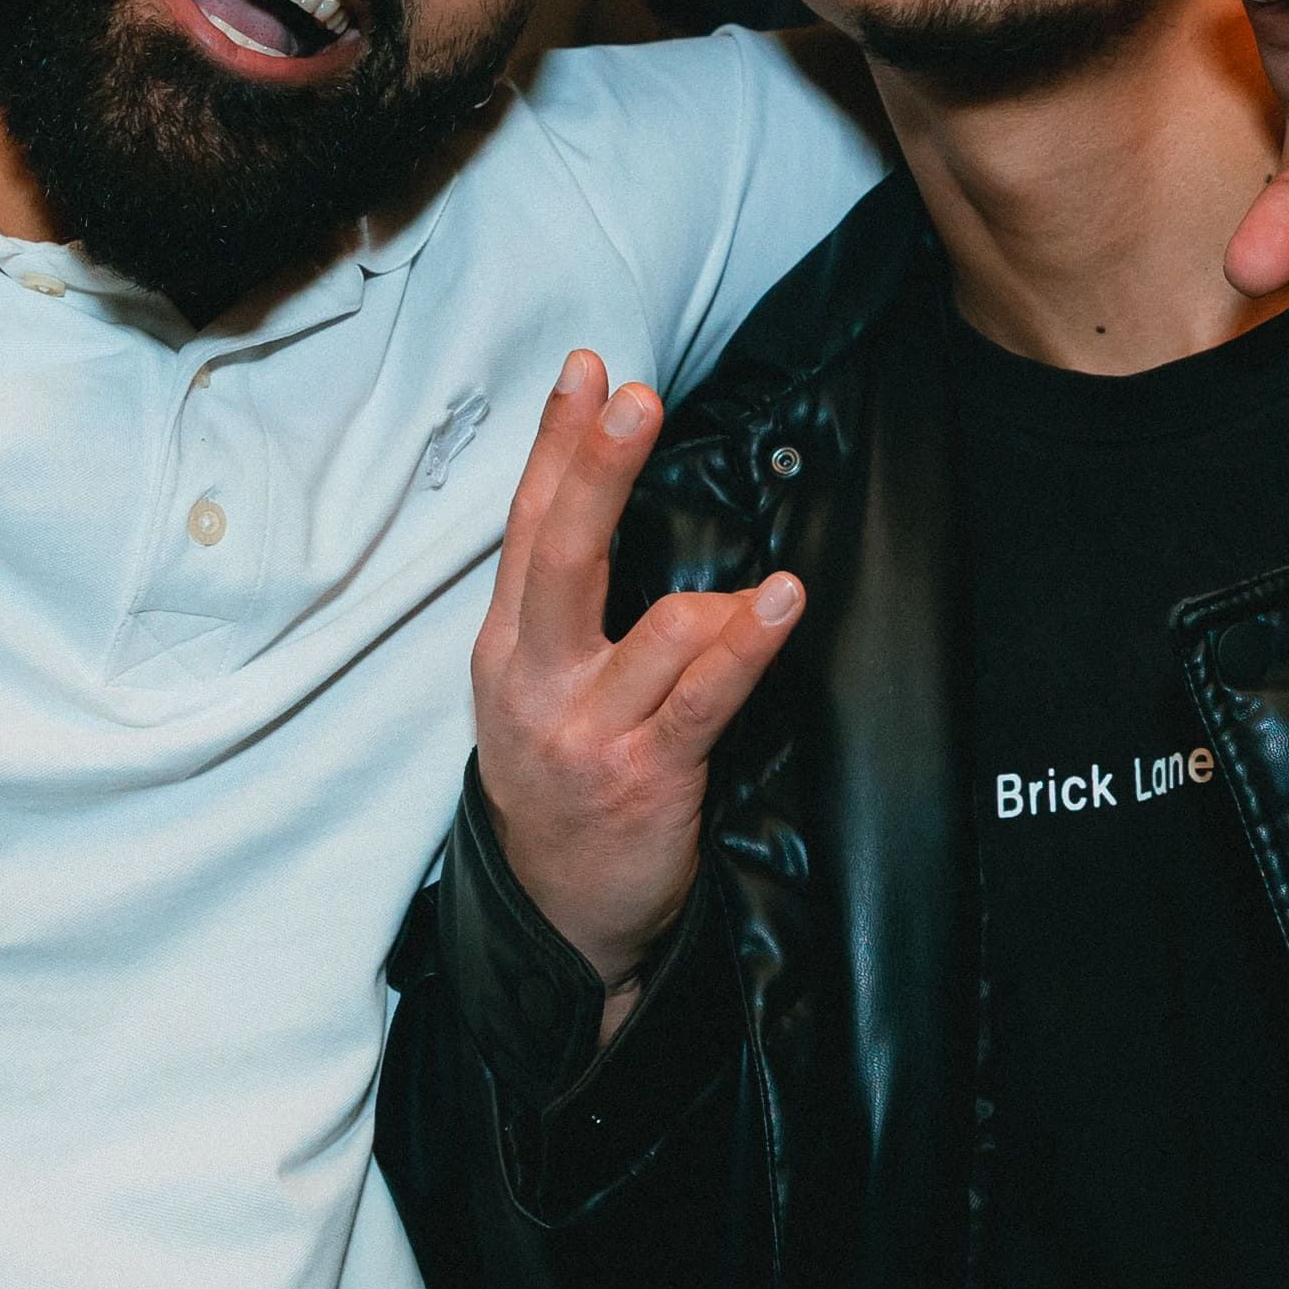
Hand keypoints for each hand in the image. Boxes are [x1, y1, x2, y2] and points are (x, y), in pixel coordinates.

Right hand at [473, 353, 805, 1026]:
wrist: (560, 918)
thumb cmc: (569, 785)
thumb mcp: (555, 691)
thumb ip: (604, 616)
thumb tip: (688, 563)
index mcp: (508, 648)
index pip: (528, 527)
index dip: (557, 445)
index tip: (587, 369)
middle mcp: (534, 681)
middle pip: (559, 554)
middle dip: (595, 469)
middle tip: (632, 397)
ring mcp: (584, 731)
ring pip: (651, 630)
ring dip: (716, 603)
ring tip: (766, 589)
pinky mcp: (639, 776)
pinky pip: (700, 698)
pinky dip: (745, 646)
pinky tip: (780, 604)